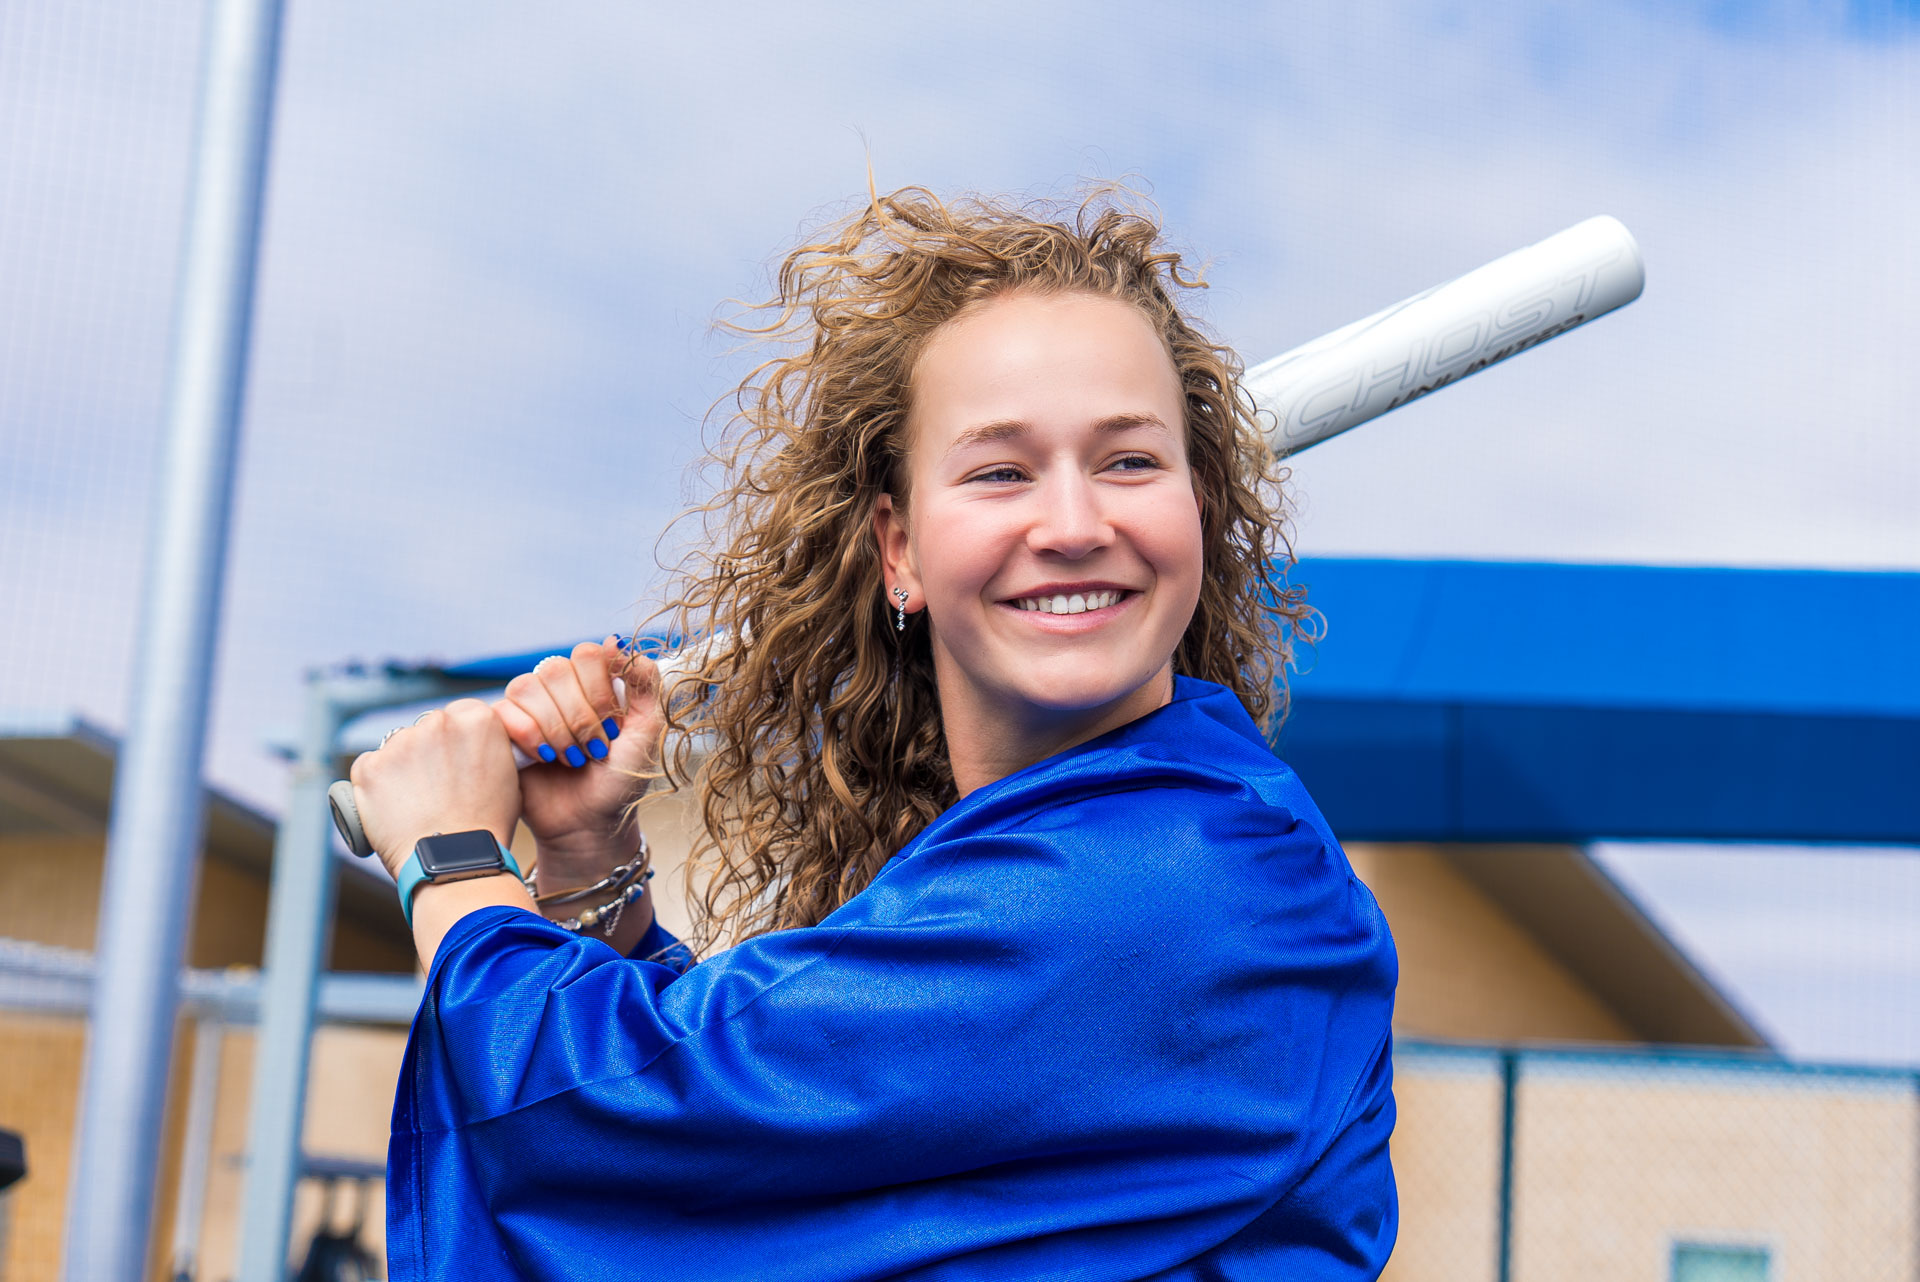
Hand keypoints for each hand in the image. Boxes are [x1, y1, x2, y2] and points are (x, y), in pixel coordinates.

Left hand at [348, 698, 520, 879]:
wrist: (454, 863)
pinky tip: (395, 809)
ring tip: (417, 804)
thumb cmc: (486, 826)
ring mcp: (400, 743)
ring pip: (398, 747)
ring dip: (403, 767)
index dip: (458, 740)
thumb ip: (489, 749)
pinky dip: (377, 785)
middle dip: (429, 751)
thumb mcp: (508, 776)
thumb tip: (474, 746)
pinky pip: (370, 767)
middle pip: (428, 727)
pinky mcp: (369, 766)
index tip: (457, 762)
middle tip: (438, 788)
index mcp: (478, 719)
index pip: (462, 714)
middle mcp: (438, 722)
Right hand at [492, 638, 665, 873]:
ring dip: (556, 729)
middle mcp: (558, 687)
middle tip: (594, 749)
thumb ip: (644, 683)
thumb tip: (617, 641)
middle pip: (555, 668)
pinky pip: (505, 710)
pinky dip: (530, 736)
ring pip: (528, 686)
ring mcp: (528, 707)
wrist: (591, 823)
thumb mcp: (647, 731)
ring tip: (572, 758)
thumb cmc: (621, 779)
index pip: (587, 654)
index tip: (614, 729)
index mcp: (592, 681)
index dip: (600, 693)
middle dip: (580, 717)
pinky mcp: (502, 729)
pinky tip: (546, 758)